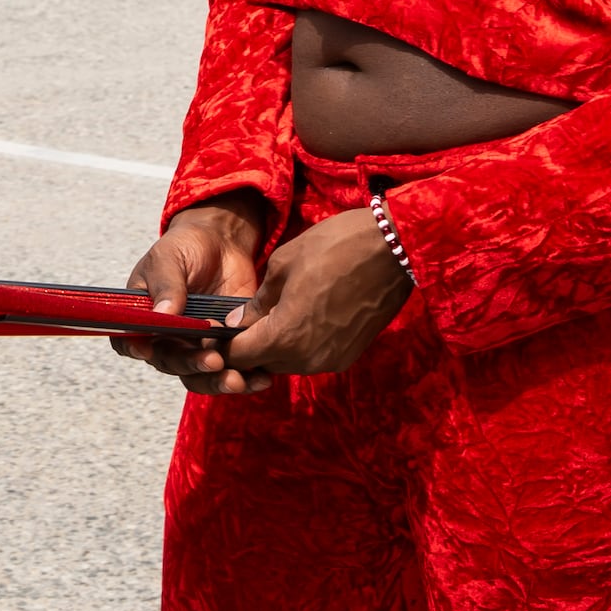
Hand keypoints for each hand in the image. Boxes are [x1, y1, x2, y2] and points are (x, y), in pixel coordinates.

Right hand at [114, 194, 270, 390]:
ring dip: (218, 382)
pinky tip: (260, 378)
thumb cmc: (185, 246)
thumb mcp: (169, 258)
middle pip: (172, 364)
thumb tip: (164, 314)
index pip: (128, 340)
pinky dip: (246, 377)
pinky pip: (232, 368)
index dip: (134, 348)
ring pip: (201, 375)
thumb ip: (166, 285)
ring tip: (238, 381)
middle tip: (213, 361)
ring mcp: (197, 344)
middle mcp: (168, 337)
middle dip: (192, 366)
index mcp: (145, 317)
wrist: (222, 241)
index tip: (147, 350)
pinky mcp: (226, 345)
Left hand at [217, 206, 413, 383]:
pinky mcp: (350, 354)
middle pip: (263, 363)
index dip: (224, 344)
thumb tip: (239, 321)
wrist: (394, 248)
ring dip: (275, 346)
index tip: (216, 330)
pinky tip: (300, 316)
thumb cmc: (334, 247)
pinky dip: (300, 344)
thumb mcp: (283, 264)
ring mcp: (332, 359)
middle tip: (241, 321)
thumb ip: (257, 301)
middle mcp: (308, 359)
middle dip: (249, 346)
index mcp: (285, 337)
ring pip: (289, 362)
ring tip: (270, 315)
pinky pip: (313, 357)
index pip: (239, 356)